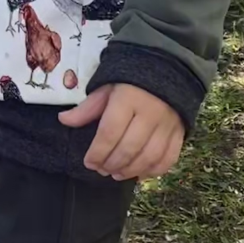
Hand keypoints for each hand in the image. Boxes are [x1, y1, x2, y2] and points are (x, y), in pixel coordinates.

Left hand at [59, 83, 184, 180]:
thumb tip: (63, 120)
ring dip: (131, 170)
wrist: (167, 69)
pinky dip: (153, 171)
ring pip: (149, 157)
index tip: (89, 162)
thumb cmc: (131, 80)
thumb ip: (88, 107)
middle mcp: (150, 113)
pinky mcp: (180, 132)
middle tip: (101, 169)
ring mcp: (168, 124)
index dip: (98, 152)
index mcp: (128, 99)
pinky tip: (139, 173)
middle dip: (112, 164)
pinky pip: (169, 158)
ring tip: (116, 173)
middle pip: (129, 147)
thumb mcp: (107, 87)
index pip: (110, 132)